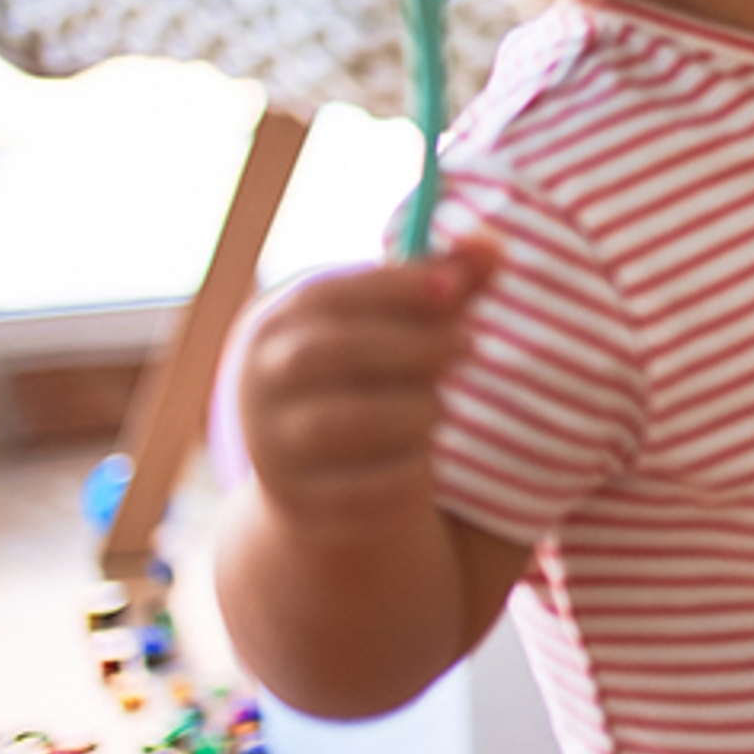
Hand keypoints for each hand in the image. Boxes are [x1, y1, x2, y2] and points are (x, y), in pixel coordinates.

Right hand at [233, 245, 492, 536]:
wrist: (326, 486)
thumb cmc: (374, 383)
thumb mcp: (399, 331)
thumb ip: (444, 287)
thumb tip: (492, 247)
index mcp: (278, 331)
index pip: (324, 297)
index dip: (391, 287)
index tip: (454, 286)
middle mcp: (260, 387)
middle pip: (329, 353)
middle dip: (412, 344)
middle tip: (469, 342)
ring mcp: (274, 450)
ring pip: (347, 422)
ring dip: (416, 409)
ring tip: (436, 407)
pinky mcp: (303, 506)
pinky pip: (370, 487)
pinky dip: (412, 471)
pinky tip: (421, 458)